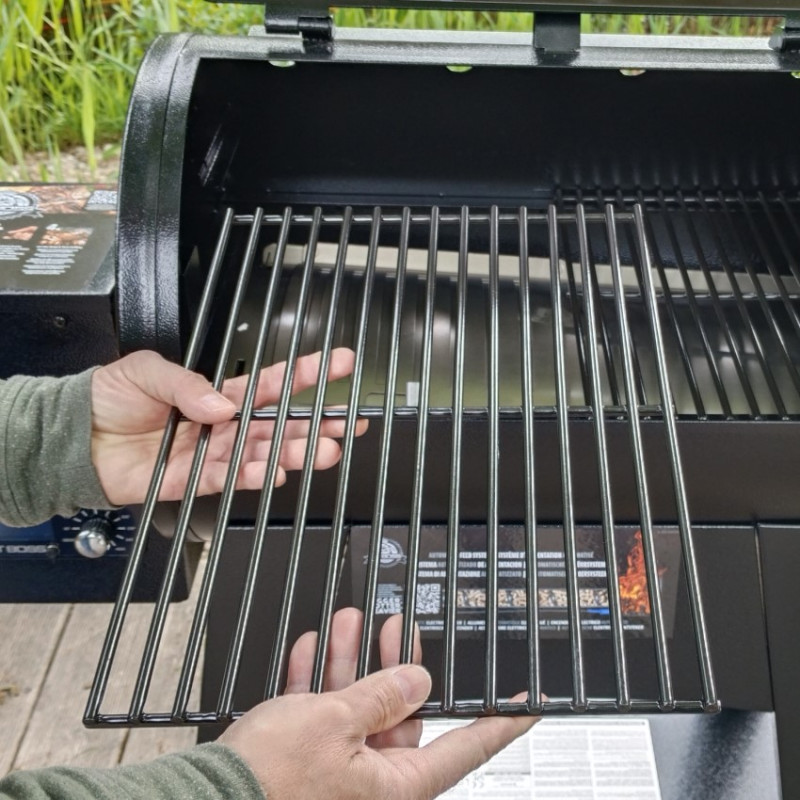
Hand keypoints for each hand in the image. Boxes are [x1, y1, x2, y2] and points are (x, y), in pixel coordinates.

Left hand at [89, 349, 364, 505]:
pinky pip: (229, 479)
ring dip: (293, 453)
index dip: (306, 373)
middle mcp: (221, 425)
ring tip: (322, 451)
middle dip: (314, 423)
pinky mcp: (193, 480)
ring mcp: (211, 453)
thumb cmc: (108, 398)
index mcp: (217, 394)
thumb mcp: (147, 371)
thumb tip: (219, 402)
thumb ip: (186, 383)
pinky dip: (251, 476)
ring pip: (262, 453)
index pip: (270, 383)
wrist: (76, 438)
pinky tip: (274, 472)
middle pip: (278, 425)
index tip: (337, 364)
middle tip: (344, 424)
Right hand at [220, 608, 538, 798]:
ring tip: (353, 622)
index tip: (530, 703)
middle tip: (400, 627)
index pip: (466, 746)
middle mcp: (372, 782)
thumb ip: (382, 696)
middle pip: (402, 713)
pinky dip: (319, 682)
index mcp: (395, 784)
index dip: (502, 721)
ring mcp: (338, 773)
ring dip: (354, 663)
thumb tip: (416, 680)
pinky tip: (314, 649)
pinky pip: (323, 717)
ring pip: (359, 708)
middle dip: (396, 664)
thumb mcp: (336, 721)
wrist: (204, 798)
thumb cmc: (267, 778)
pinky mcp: (306, 763)